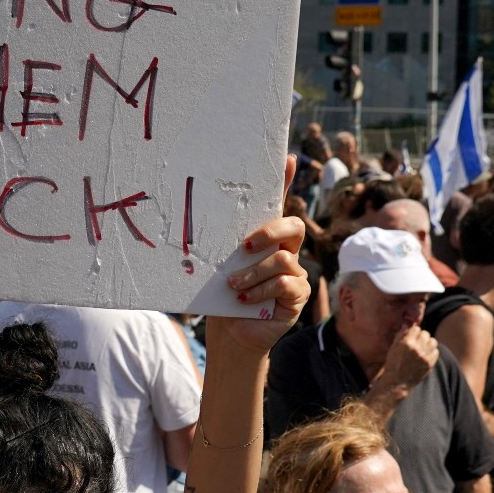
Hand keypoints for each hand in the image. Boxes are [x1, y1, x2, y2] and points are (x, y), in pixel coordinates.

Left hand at [208, 156, 308, 356]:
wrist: (230, 334)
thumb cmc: (223, 297)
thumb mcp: (219, 267)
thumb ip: (221, 246)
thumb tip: (194, 217)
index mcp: (266, 240)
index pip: (277, 205)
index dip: (285, 181)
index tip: (286, 158)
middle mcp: (285, 251)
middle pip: (292, 226)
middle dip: (269, 232)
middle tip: (245, 246)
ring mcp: (295, 273)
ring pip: (283, 259)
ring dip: (253, 273)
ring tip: (233, 286)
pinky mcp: (298, 296)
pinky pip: (286, 284)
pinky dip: (262, 291)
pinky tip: (245, 300)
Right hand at [373, 326, 440, 393]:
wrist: (397, 382)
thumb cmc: (393, 364)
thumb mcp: (393, 348)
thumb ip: (400, 335)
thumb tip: (407, 325)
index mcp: (406, 343)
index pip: (416, 329)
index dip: (413, 332)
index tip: (411, 336)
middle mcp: (416, 349)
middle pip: (425, 334)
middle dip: (421, 337)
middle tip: (417, 343)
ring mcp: (424, 357)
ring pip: (433, 341)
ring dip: (428, 343)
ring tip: (422, 348)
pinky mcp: (430, 364)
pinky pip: (436, 351)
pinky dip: (431, 352)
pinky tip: (425, 355)